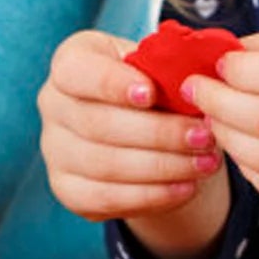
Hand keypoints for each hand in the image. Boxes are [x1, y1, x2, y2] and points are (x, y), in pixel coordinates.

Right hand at [38, 29, 229, 258]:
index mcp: (72, 59)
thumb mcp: (160, 65)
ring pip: (103, 164)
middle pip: (95, 123)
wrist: (144, 129)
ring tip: (205, 164)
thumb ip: (171, 68)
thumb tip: (198, 80)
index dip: (110, 83)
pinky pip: (104, 198)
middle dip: (157, 133)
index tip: (151, 93)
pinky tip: (186, 188)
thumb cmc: (156, 86)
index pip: (74, 69)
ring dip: (162, 167)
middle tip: (204, 137)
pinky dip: (150, 196)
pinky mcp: (66, 187)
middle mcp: (52, 102)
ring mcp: (54, 148)